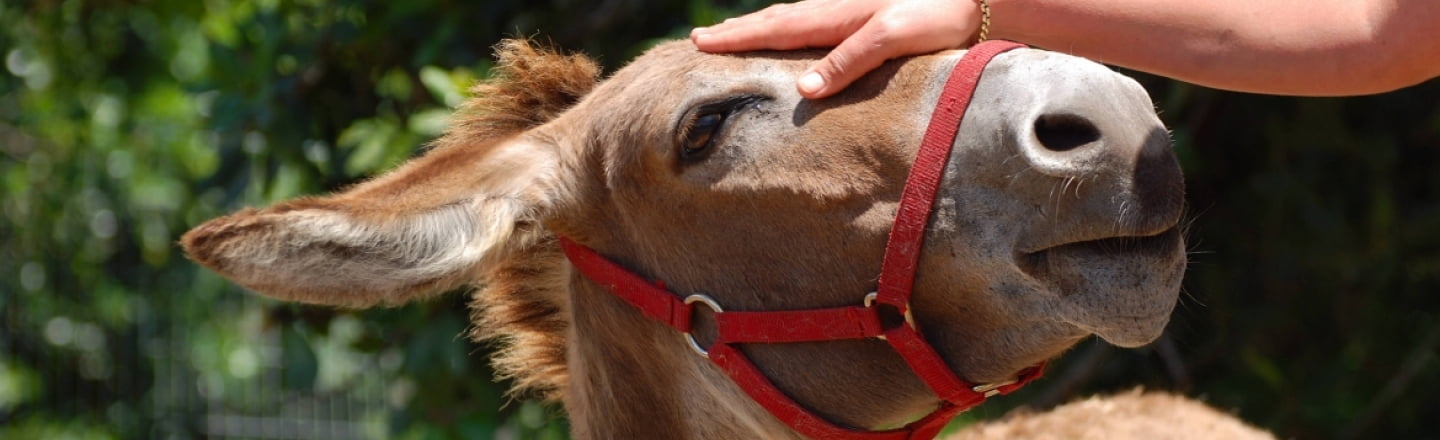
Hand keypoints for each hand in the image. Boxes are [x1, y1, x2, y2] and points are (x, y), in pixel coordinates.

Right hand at [691, 0, 983, 98]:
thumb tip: (802, 87)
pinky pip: (813, 22)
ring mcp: (850, 9)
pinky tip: (792, 34)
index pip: (774, 28)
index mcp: (835, 14)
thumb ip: (847, 61)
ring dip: (759, 27)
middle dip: (737, 30)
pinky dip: (789, 29)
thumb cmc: (939, 16)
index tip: (700, 44)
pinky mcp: (866, 15)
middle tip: (699, 40)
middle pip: (775, 19)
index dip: (737, 37)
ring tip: (733, 35)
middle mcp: (836, 8)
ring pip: (792, 18)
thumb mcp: (892, 38)